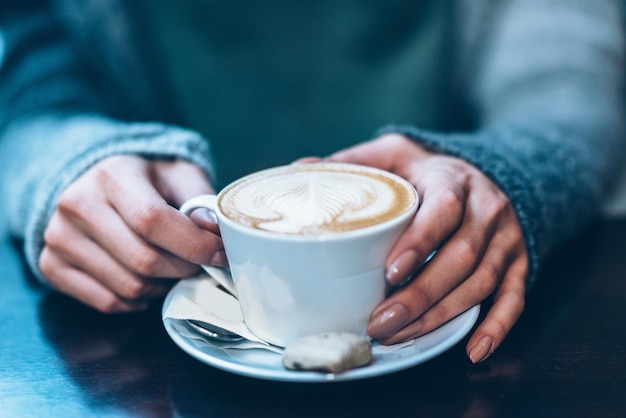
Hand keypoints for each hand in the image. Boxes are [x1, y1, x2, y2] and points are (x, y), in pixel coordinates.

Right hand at [40, 155, 225, 312]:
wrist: (96, 184)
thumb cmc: (147, 181)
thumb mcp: (179, 175)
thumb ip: (200, 200)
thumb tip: (214, 231)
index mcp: (113, 175)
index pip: (154, 221)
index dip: (194, 245)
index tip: (220, 254)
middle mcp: (78, 203)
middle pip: (144, 260)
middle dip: (183, 269)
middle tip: (198, 263)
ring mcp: (59, 236)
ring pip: (128, 286)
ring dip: (162, 286)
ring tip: (172, 269)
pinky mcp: (52, 264)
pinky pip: (107, 302)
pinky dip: (137, 301)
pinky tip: (147, 281)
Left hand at [328, 134, 527, 362]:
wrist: (482, 171)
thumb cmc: (427, 168)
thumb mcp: (393, 153)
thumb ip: (353, 161)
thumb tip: (301, 169)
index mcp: (452, 179)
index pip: (443, 209)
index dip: (421, 242)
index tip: (391, 273)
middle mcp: (487, 208)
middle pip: (462, 255)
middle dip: (421, 293)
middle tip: (381, 321)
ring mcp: (506, 238)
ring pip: (483, 281)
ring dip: (443, 314)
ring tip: (402, 335)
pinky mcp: (517, 261)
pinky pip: (515, 296)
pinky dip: (498, 326)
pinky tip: (474, 350)